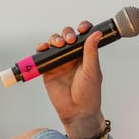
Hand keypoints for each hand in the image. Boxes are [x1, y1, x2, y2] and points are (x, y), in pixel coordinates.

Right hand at [36, 21, 105, 138]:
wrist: (77, 111)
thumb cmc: (89, 93)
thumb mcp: (92, 70)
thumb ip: (91, 51)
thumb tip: (97, 33)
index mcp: (85, 54)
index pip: (84, 36)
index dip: (83, 28)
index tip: (82, 28)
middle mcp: (72, 56)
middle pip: (66, 36)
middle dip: (66, 33)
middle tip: (69, 40)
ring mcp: (60, 62)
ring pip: (54, 43)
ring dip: (54, 39)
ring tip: (58, 44)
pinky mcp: (48, 69)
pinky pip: (43, 55)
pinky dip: (41, 48)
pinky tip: (44, 48)